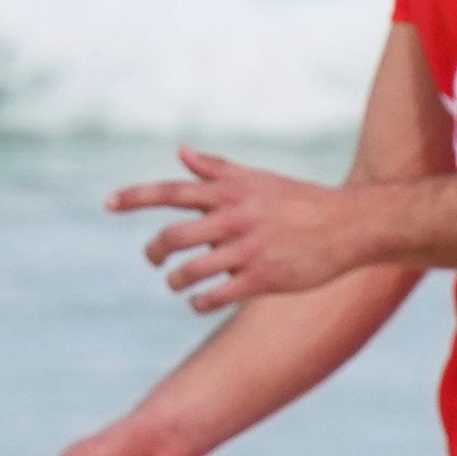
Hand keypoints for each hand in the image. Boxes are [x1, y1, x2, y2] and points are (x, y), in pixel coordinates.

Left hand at [114, 148, 382, 316]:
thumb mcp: (257, 179)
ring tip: (179, 284)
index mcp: (230, 191)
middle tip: (154, 259)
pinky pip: (213, 297)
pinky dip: (198, 303)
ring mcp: (248, 250)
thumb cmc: (299, 201)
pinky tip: (200, 301)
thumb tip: (181, 153)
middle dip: (153, 252)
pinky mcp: (261, 280)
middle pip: (171, 237)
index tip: (107, 203)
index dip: (135, 197)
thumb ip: (216, 169)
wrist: (349, 225)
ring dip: (175, 282)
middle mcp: (234, 218)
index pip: (171, 191)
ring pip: (188, 272)